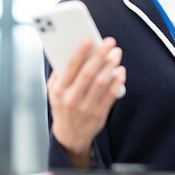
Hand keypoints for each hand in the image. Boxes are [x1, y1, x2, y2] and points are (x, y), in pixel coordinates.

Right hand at [47, 36, 125, 167]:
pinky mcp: (99, 115)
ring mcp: (86, 108)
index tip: (89, 38)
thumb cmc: (63, 106)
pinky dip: (117, 82)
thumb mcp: (54, 91)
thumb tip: (72, 50)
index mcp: (59, 90)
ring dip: (110, 66)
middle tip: (109, 43)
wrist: (69, 136)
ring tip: (116, 53)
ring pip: (101, 83)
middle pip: (88, 73)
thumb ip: (60, 73)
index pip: (70, 67)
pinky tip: (120, 71)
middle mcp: (71, 99)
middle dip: (100, 55)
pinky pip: (110, 96)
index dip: (80, 52)